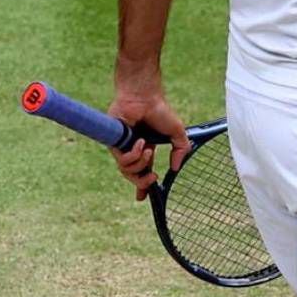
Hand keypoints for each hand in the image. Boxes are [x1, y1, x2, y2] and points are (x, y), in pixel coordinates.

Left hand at [106, 85, 189, 200]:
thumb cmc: (160, 111)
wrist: (145, 98)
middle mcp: (133, 150)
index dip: (142, 186)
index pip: (143, 172)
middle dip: (142, 183)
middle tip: (153, 178)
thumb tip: (175, 169)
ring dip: (141, 163)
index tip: (143, 198)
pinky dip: (134, 154)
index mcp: (146, 149)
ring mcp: (123, 148)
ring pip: (127, 171)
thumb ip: (181, 150)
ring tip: (148, 149)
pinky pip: (122, 161)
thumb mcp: (178, 133)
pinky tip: (140, 142)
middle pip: (133, 177)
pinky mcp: (114, 145)